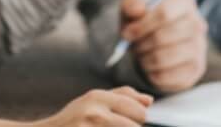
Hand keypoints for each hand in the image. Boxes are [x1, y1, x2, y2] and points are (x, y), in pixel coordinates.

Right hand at [33, 87, 152, 126]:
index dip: (141, 120)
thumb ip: (122, 97)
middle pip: (135, 126)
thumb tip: (149, 101)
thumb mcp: (93, 102)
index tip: (136, 122)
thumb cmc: (71, 120)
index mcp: (98, 97)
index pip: (139, 111)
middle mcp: (94, 112)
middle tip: (113, 126)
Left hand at [119, 0, 206, 91]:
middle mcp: (198, 24)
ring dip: (145, 59)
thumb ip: (131, 5)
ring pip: (164, 58)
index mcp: (184, 3)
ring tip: (140, 55)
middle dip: (141, 43)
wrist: (156, 44)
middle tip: (133, 46)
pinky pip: (167, 76)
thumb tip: (138, 9)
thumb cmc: (144, 22)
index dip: (141, 26)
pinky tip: (149, 66)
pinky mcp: (196, 70)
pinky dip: (151, 73)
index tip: (126, 34)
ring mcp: (200, 48)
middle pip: (163, 36)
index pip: (164, 13)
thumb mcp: (133, 9)